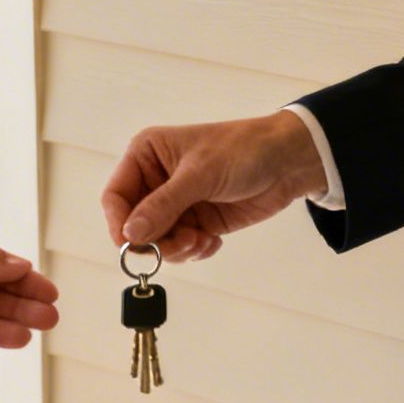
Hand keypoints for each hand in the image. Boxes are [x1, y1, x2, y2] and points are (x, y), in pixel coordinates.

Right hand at [102, 111, 330, 261]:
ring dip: (177, 249)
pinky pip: (182, 248)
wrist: (287, 162)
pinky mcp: (197, 222)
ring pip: (158, 242)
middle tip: (182, 244)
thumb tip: (130, 233)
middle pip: (134, 225)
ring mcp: (177, 204)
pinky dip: (194, 251)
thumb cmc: (242, 151)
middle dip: (155, 241)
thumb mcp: (200, 175)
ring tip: (202, 240)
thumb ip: (163, 205)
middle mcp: (156, 181)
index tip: (132, 245)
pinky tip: (213, 241)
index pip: (116, 196)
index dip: (119, 223)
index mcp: (146, 156)